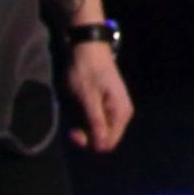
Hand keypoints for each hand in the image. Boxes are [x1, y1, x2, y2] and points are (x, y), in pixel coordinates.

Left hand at [63, 37, 134, 152]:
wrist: (89, 48)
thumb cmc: (87, 71)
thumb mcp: (88, 98)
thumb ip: (96, 122)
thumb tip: (101, 146)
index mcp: (120, 113)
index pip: (107, 143)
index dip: (89, 141)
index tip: (73, 130)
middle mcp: (122, 113)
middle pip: (104, 137)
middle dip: (85, 133)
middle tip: (71, 123)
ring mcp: (116, 108)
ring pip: (99, 128)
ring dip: (84, 123)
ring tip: (75, 108)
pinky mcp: (109, 103)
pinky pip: (98, 119)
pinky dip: (86, 115)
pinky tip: (80, 104)